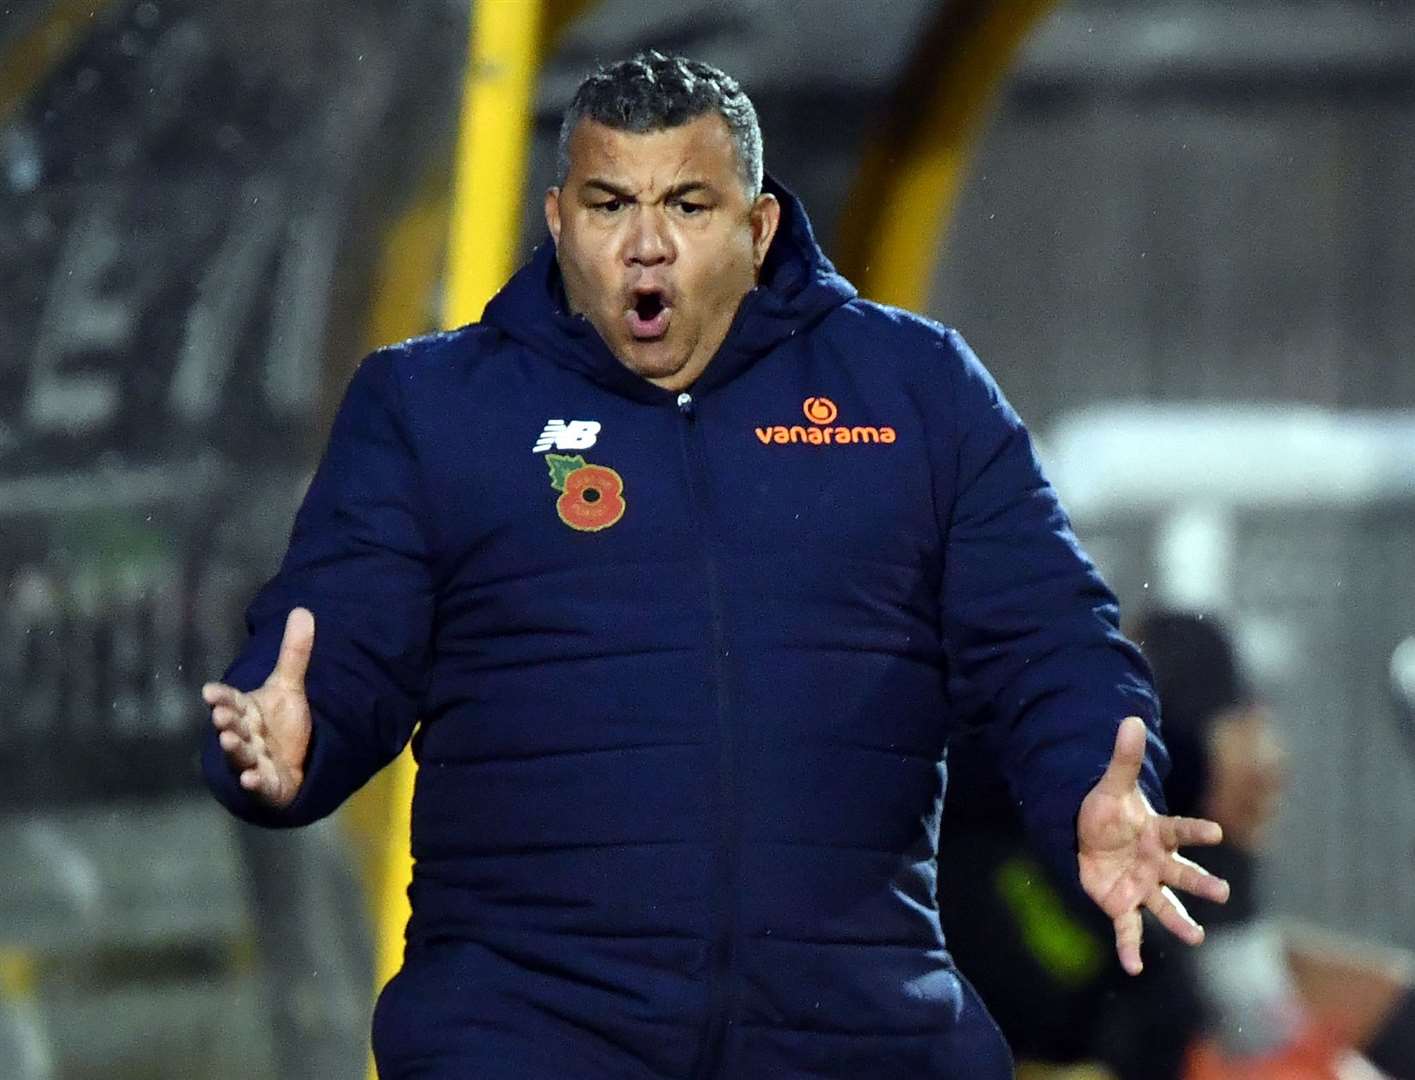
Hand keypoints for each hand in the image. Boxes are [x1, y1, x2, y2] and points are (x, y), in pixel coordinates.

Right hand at [202, 607, 314, 809]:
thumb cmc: (280, 726)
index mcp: (246, 711)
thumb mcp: (289, 687)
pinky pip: (258, 784)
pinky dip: (253, 781)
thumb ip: (294, 652)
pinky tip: (251, 777)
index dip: (220, 696)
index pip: (231, 700)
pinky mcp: (266, 784)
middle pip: (233, 726)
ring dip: (234, 748)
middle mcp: (245, 735)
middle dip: (226, 720)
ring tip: (229, 740)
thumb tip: (303, 609)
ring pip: (240, 754)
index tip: (210, 691)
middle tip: (219, 714)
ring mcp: (253, 760)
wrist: (291, 766)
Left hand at [1077, 715, 1229, 974]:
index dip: (1196, 831)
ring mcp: (1141, 886)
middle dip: (1200, 882)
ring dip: (1180, 921)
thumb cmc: (1107, 813)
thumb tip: (1131, 718)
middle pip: (1181, 873)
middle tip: (1222, 892)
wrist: (1088, 838)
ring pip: (1165, 906)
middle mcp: (1156, 863)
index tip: (1217, 833)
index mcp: (1157, 833)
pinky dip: (1130, 948)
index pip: (1179, 830)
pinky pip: (1128, 929)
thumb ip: (1123, 758)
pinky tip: (1133, 968)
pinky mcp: (1122, 905)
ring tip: (1197, 936)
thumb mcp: (1111, 786)